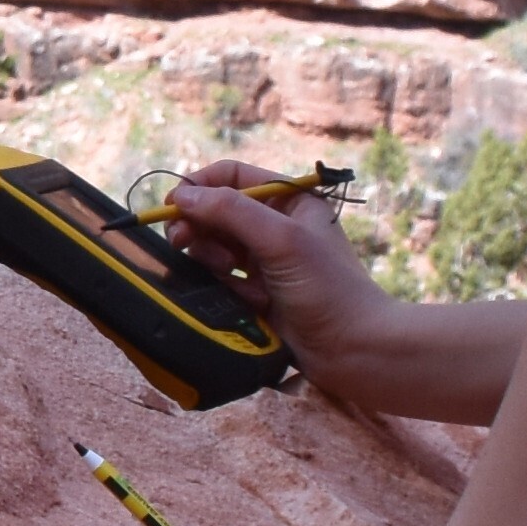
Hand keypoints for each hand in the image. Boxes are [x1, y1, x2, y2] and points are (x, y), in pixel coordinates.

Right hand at [155, 161, 394, 385]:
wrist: (354, 348)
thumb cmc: (327, 288)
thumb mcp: (281, 239)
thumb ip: (230, 211)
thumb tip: (181, 197)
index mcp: (290, 200)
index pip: (233, 177)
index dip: (200, 186)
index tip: (172, 206)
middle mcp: (277, 225)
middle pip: (217, 212)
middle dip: (199, 227)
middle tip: (180, 242)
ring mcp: (267, 261)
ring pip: (215, 247)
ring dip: (213, 260)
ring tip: (230, 276)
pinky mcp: (258, 292)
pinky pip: (223, 280)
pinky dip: (227, 288)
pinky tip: (249, 301)